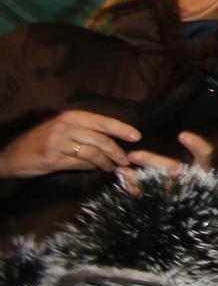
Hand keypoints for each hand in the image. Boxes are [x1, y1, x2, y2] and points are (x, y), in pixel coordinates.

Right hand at [0, 110, 139, 179]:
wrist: (11, 155)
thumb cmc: (40, 140)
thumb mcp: (61, 129)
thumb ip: (84, 132)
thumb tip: (110, 141)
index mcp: (70, 117)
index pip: (102, 121)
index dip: (121, 129)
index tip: (136, 136)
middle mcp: (65, 127)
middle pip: (100, 139)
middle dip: (116, 151)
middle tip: (125, 160)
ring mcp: (58, 143)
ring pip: (92, 153)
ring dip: (105, 162)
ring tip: (113, 167)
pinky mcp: (52, 159)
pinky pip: (79, 164)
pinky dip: (90, 167)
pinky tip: (96, 169)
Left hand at [123, 131, 216, 193]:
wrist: (185, 209)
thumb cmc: (191, 175)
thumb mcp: (195, 161)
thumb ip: (193, 150)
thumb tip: (182, 135)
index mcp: (201, 170)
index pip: (204, 155)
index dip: (196, 145)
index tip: (182, 134)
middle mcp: (190, 182)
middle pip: (174, 170)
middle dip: (153, 161)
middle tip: (133, 155)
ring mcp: (176, 193)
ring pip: (157, 184)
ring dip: (137, 177)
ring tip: (121, 170)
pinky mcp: (163, 202)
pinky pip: (148, 196)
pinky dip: (135, 189)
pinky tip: (124, 181)